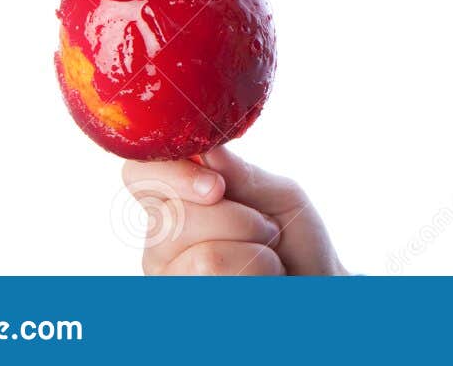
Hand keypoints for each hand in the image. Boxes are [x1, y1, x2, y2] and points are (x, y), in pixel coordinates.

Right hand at [122, 145, 347, 274]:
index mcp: (175, 201)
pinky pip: (220, 284)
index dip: (171, 175)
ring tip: (269, 260)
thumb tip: (208, 149)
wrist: (315, 289)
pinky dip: (259, 276)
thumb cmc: (295, 240)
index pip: (137, 174)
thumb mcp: (279, 196)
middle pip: (173, 219)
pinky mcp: (184, 303)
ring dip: (256, 254)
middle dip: (238, 221)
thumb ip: (241, 174)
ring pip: (203, 258)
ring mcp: (166, 281)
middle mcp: (160, 242)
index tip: (217, 187)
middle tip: (267, 230)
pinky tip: (263, 283)